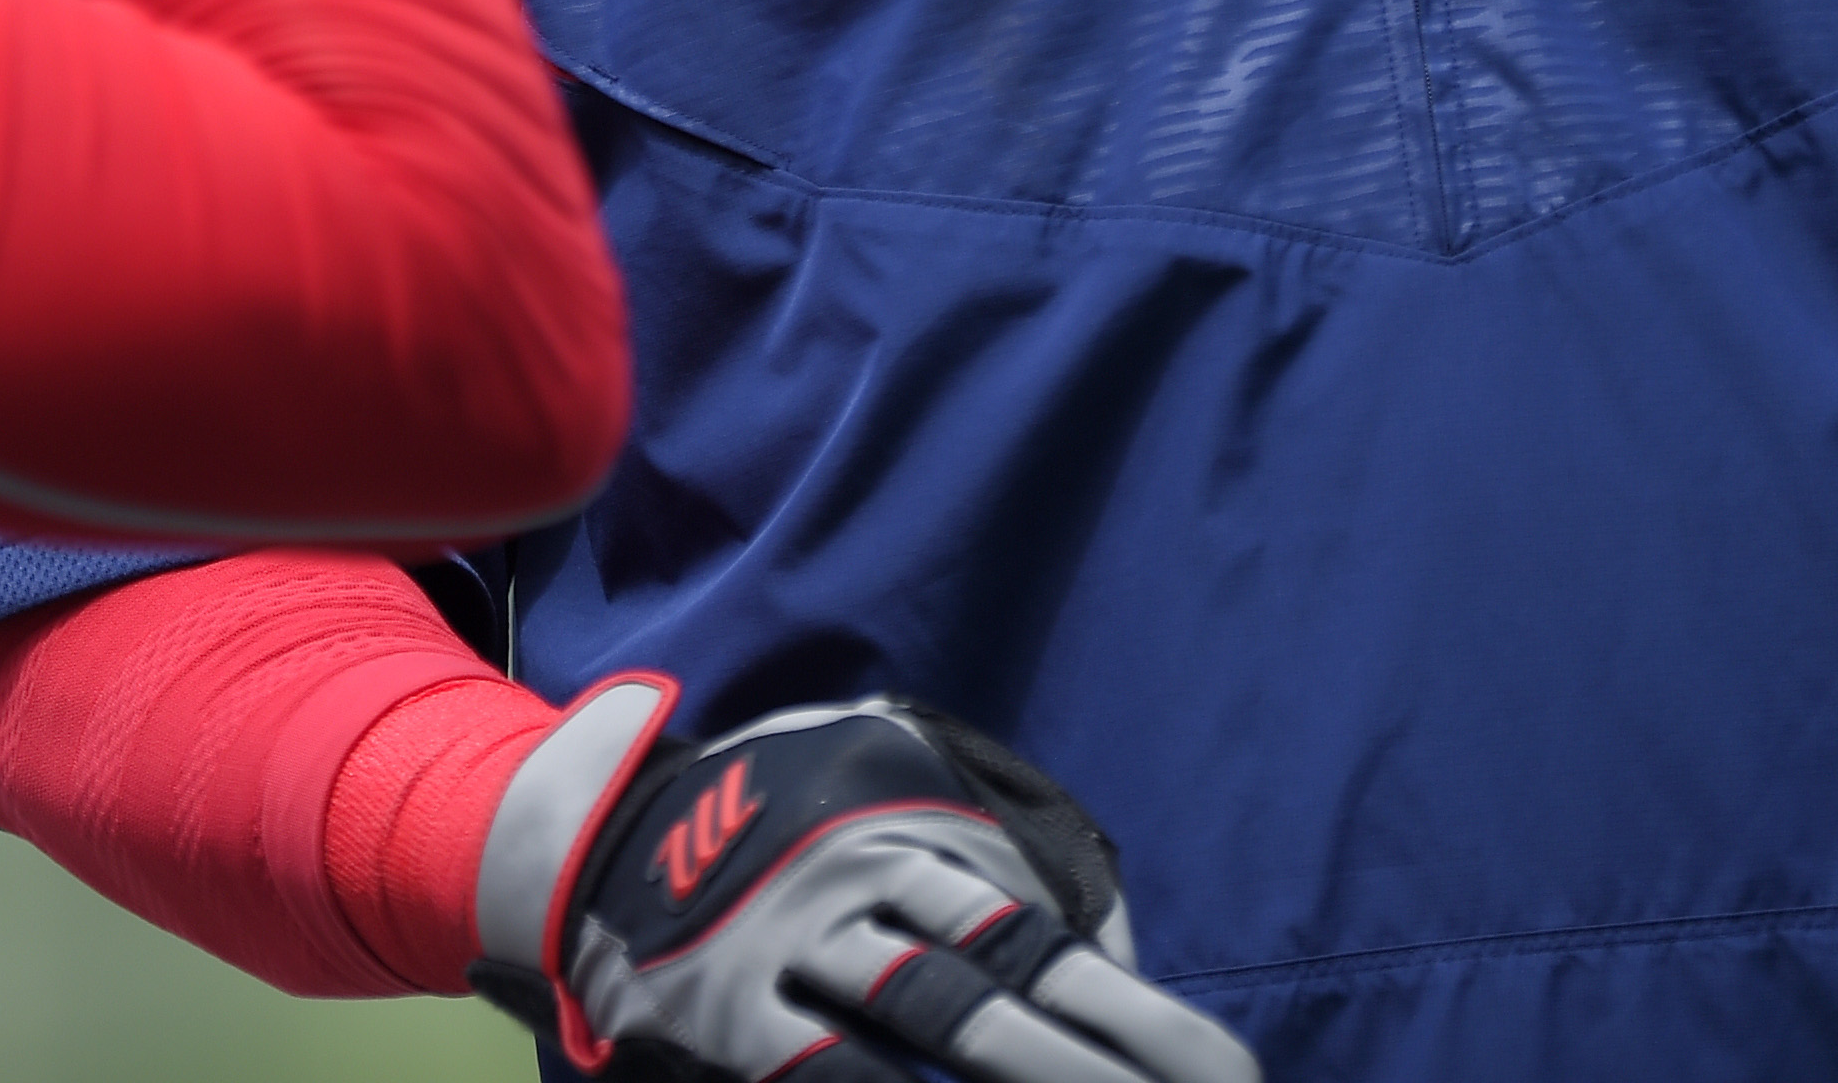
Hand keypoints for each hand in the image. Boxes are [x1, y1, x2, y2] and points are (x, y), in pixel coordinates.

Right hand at [473, 682, 1256, 1082]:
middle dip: (1092, 1075)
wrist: (607, 824)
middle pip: (995, 1003)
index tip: (1230, 1080)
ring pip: (919, 1038)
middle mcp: (863, 886)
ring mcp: (787, 951)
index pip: (1053, 945)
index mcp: (921, 836)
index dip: (1144, 1022)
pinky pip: (818, 1076)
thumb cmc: (798, 815)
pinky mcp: (718, 1011)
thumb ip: (1020, 851)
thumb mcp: (907, 784)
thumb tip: (1122, 950)